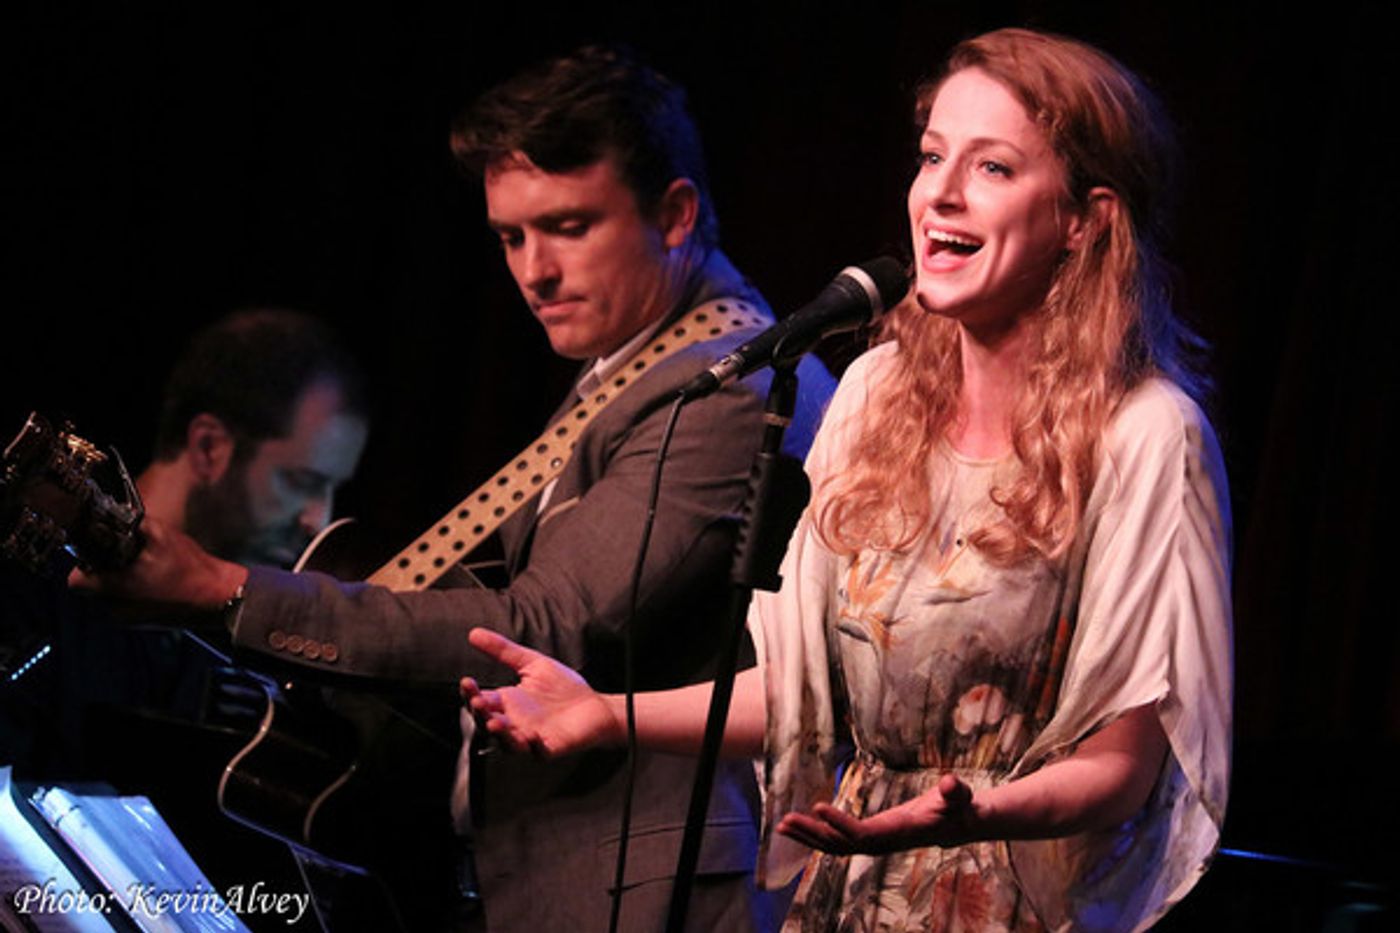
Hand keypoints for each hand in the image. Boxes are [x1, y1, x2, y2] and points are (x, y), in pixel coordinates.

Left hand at [69, 516, 247, 613]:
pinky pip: (125, 605)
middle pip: (91, 588)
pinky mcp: (140, 624)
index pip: (76, 580)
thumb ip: (133, 522)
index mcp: (111, 590)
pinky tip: (154, 581)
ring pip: (107, 597)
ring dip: (118, 582)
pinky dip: (133, 593)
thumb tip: (117, 513)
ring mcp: (127, 620)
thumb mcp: (161, 535)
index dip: (86, 563)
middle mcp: (113, 610)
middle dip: (104, 570)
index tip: (102, 551)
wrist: (218, 598)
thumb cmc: (189, 569)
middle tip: (126, 556)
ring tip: (143, 568)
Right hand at [461, 628, 620, 756]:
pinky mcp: (549, 748)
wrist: (594, 706)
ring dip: (499, 734)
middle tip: (478, 701)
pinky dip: (532, 745)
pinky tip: (530, 736)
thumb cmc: (563, 687)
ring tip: (494, 722)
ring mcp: (530, 737)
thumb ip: (503, 651)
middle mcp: (514, 723)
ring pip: (507, 743)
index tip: (467, 681)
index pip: (480, 701)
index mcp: (507, 703)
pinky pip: (537, 751)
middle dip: (480, 714)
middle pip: (487, 724)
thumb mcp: (531, 663)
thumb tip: (474, 633)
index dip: (471, 693)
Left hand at [775, 773, 977, 854]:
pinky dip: (817, 834)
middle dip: (813, 834)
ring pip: (836, 846)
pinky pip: (839, 841)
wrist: (957, 825)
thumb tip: (951, 784)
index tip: (817, 807)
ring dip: (809, 836)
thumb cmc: (957, 809)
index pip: (864, 834)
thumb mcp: (960, 798)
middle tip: (785, 821)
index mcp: (898, 832)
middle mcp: (883, 841)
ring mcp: (875, 842)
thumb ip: (957, 793)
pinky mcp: (871, 837)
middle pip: (842, 845)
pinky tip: (799, 827)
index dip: (841, 824)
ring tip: (781, 825)